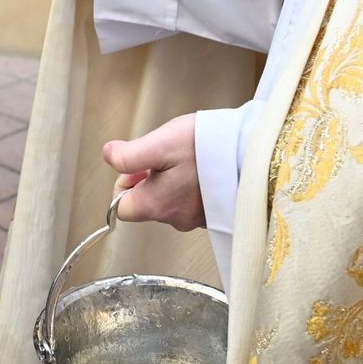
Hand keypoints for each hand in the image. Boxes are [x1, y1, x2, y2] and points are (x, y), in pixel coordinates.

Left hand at [104, 114, 203, 230]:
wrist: (254, 153)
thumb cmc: (209, 147)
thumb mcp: (160, 143)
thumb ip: (129, 155)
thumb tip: (109, 156)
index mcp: (157, 206)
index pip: (121, 208)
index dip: (124, 183)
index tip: (139, 165)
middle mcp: (176, 219)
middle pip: (146, 203)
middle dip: (148, 179)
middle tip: (167, 156)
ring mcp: (197, 219)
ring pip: (169, 201)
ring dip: (171, 180)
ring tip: (188, 158)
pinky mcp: (214, 213)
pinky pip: (190, 201)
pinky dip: (190, 186)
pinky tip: (202, 167)